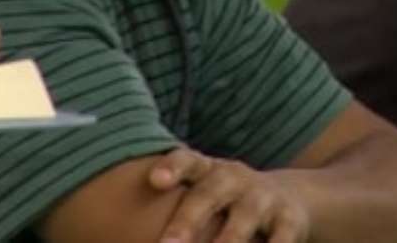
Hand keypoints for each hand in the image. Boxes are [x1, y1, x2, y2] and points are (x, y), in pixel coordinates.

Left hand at [149, 147, 311, 242]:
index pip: (188, 161)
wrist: (291, 201)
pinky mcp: (291, 221)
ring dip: (227, 241)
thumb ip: (170, 210)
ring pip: (244, 219)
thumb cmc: (227, 205)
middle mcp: (235, 180)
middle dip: (188, 220)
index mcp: (209, 171)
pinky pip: (281, 239)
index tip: (154, 180)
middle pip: (211, 193)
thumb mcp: (203, 197)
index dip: (173, 167)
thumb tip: (105, 230)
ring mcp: (264, 199)